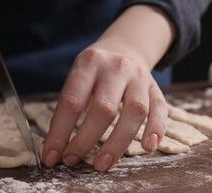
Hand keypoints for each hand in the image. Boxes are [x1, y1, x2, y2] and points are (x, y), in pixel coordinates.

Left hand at [42, 5, 173, 170]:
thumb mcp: (78, 74)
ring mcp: (139, 77)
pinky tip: (147, 148)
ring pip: (135, 111)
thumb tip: (57, 145)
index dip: (60, 132)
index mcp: (89, 63)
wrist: (124, 47)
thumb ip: (69, 104)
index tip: (51, 156)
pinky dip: (156, 129)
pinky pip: (161, 109)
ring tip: (102, 164)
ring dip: (118, 143)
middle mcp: (116, 68)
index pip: (72, 101)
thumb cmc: (95, 69)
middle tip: (72, 161)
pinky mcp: (155, 88)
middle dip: (85, 140)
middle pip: (104, 108)